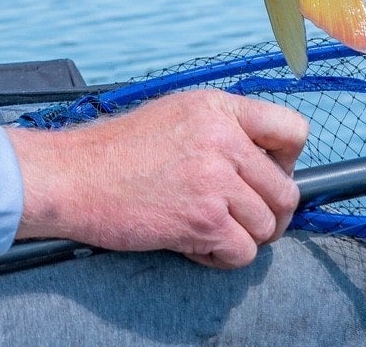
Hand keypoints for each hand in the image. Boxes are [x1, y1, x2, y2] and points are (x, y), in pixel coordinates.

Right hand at [8, 90, 306, 269]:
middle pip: (286, 191)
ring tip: (207, 228)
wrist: (71, 176)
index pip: (294, 130)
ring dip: (242, 237)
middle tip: (236, 216)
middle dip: (267, 212)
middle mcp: (223, 139)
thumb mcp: (175, 115)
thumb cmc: (115, 151)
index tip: (264, 172)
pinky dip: (221, 257)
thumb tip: (264, 162)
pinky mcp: (203, 219)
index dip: (287, 160)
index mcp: (218, 108)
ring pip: (268, 226)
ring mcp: (215, 180)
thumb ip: (222, 129)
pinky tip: (192, 243)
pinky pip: (243, 252)